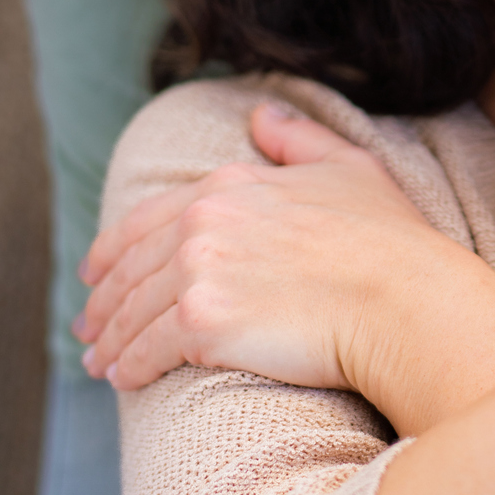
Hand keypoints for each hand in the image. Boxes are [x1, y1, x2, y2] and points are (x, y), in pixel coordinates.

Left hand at [77, 103, 494, 427]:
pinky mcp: (204, 324)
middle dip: (103, 301)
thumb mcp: (351, 168)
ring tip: (100, 363)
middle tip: (87, 327)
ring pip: (134, 312)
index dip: (115, 247)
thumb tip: (262, 114)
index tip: (97, 271)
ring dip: (110, 340)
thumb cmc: (393, 242)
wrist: (407, 302)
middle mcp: (205, 220)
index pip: (150, 217)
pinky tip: (123, 381)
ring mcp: (201, 270)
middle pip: (132, 268)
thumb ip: (300, 139)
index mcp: (231, 184)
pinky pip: (148, 350)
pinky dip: (129, 367)